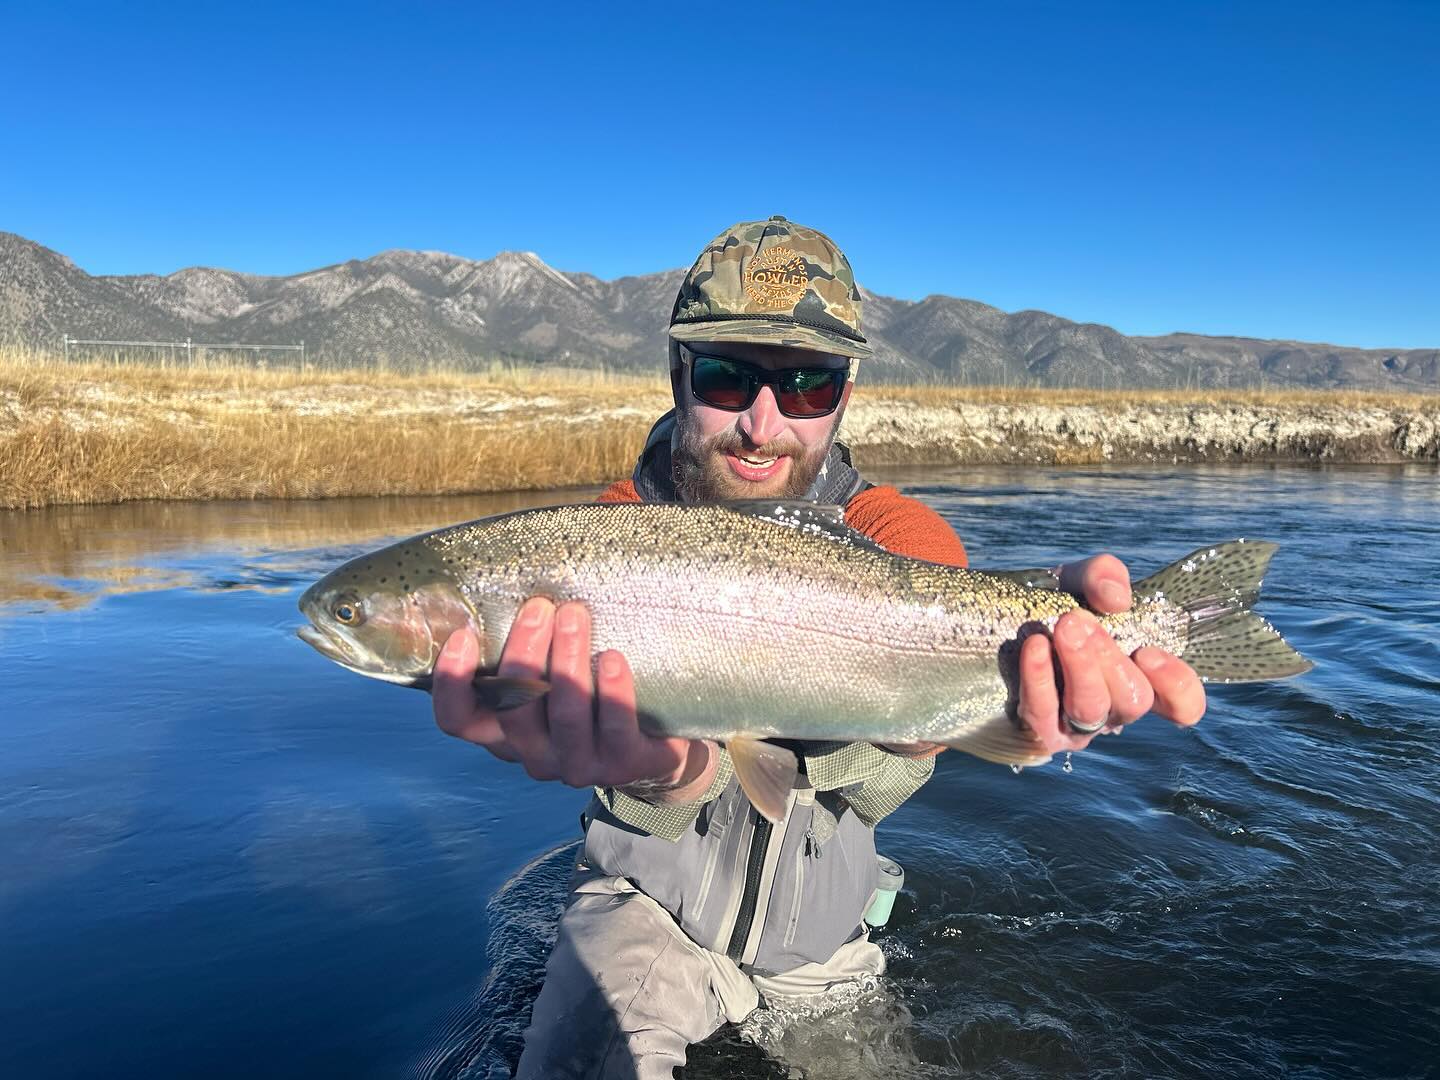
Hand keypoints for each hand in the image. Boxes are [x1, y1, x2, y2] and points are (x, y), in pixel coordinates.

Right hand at [432, 597, 716, 798]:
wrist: (662, 736)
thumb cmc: (595, 682)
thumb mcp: (555, 661)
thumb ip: (528, 630)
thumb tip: (511, 555)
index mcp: (506, 731)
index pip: (459, 720)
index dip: (453, 682)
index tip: (465, 633)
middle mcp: (535, 754)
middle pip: (512, 711)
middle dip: (524, 653)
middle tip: (542, 606)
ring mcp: (580, 765)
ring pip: (562, 718)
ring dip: (567, 661)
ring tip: (577, 615)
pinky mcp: (627, 764)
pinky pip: (614, 731)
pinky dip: (612, 692)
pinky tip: (614, 658)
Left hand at [1016, 554, 1206, 755]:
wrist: (986, 625)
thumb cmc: (1049, 606)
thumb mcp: (1078, 580)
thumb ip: (1104, 576)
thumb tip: (1115, 598)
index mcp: (1135, 677)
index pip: (1181, 704)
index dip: (1177, 687)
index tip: (1148, 652)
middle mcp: (1110, 709)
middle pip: (1132, 701)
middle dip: (1110, 658)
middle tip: (1078, 620)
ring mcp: (1073, 727)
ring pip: (1091, 710)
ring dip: (1081, 667)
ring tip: (1063, 627)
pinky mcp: (1034, 731)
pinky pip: (1042, 714)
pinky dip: (1040, 678)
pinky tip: (1033, 647)